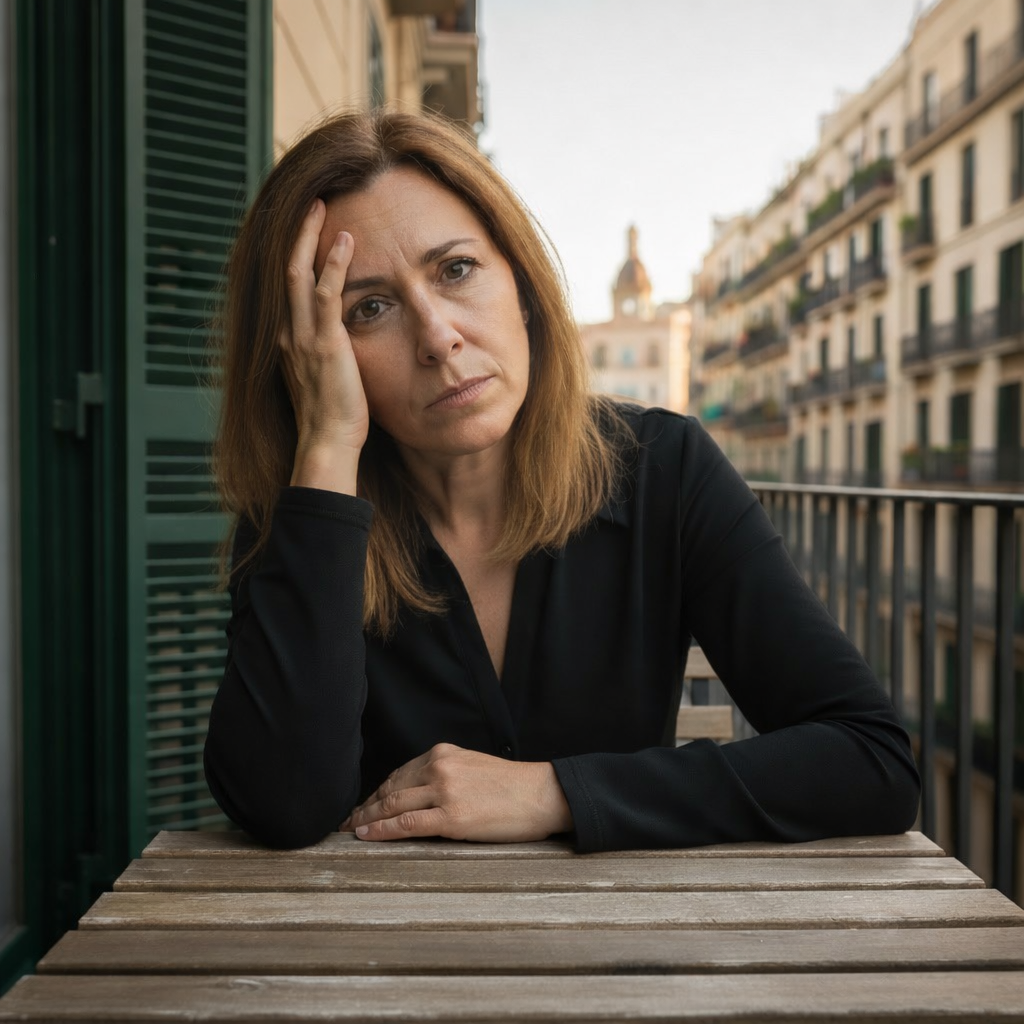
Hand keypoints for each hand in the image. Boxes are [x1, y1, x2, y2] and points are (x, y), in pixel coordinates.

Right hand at [281, 199, 369, 492]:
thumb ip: (328, 355)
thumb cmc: (333, 417)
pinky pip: (325, 293)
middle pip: (287, 270)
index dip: (297, 256)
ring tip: (322, 207)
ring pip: (298, 273)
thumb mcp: (326, 378)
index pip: (290, 288)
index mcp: (289, 340)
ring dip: (310, 237)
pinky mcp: (324, 342)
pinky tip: (345, 240)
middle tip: (313, 204)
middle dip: (298, 234)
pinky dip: (333, 263)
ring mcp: (303, 336)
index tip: (309, 232)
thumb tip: (343, 345)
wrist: (327, 442)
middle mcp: (289, 332)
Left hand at [341, 743, 573, 841]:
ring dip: (366, 819)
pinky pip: (406, 825)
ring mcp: (444, 792)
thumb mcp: (471, 766)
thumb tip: (415, 793)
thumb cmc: (510, 785)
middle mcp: (439, 767)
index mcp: (442, 753)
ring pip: (392, 806)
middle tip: (347, 821)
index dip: (375, 793)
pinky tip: (366, 835)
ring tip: (351, 831)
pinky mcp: (452, 818)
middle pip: (389, 789)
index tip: (361, 806)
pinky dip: (381, 831)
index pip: (398, 774)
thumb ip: (443, 773)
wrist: (541, 794)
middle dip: (364, 807)